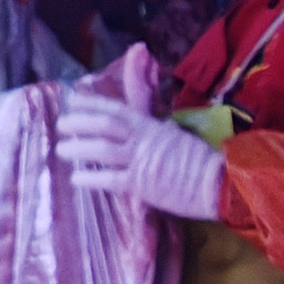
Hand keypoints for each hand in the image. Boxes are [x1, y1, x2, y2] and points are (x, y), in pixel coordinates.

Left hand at [54, 91, 224, 220]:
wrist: (222, 183)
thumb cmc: (202, 164)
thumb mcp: (177, 138)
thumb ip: (158, 131)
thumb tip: (150, 127)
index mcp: (154, 126)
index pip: (119, 109)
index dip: (94, 103)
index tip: (74, 99)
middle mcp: (145, 139)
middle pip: (106, 125)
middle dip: (80, 122)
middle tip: (61, 124)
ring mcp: (143, 160)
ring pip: (103, 150)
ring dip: (79, 148)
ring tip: (61, 149)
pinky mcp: (142, 184)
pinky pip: (110, 179)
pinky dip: (91, 179)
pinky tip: (76, 179)